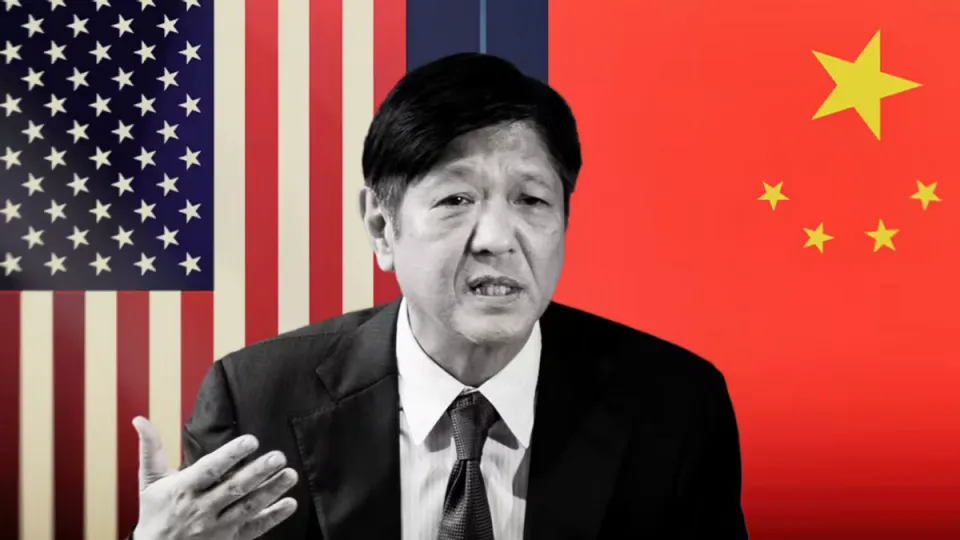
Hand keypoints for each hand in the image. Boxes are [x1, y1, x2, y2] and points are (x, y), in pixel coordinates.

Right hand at [132, 416, 298, 539]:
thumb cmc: (155, 513)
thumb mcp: (149, 481)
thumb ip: (150, 448)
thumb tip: (140, 419)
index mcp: (183, 490)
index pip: (210, 470)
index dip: (230, 455)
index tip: (251, 440)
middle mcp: (202, 509)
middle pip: (234, 489)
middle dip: (258, 472)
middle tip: (279, 456)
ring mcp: (217, 527)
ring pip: (248, 507)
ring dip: (271, 491)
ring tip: (290, 474)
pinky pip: (254, 528)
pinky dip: (273, 517)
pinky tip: (290, 504)